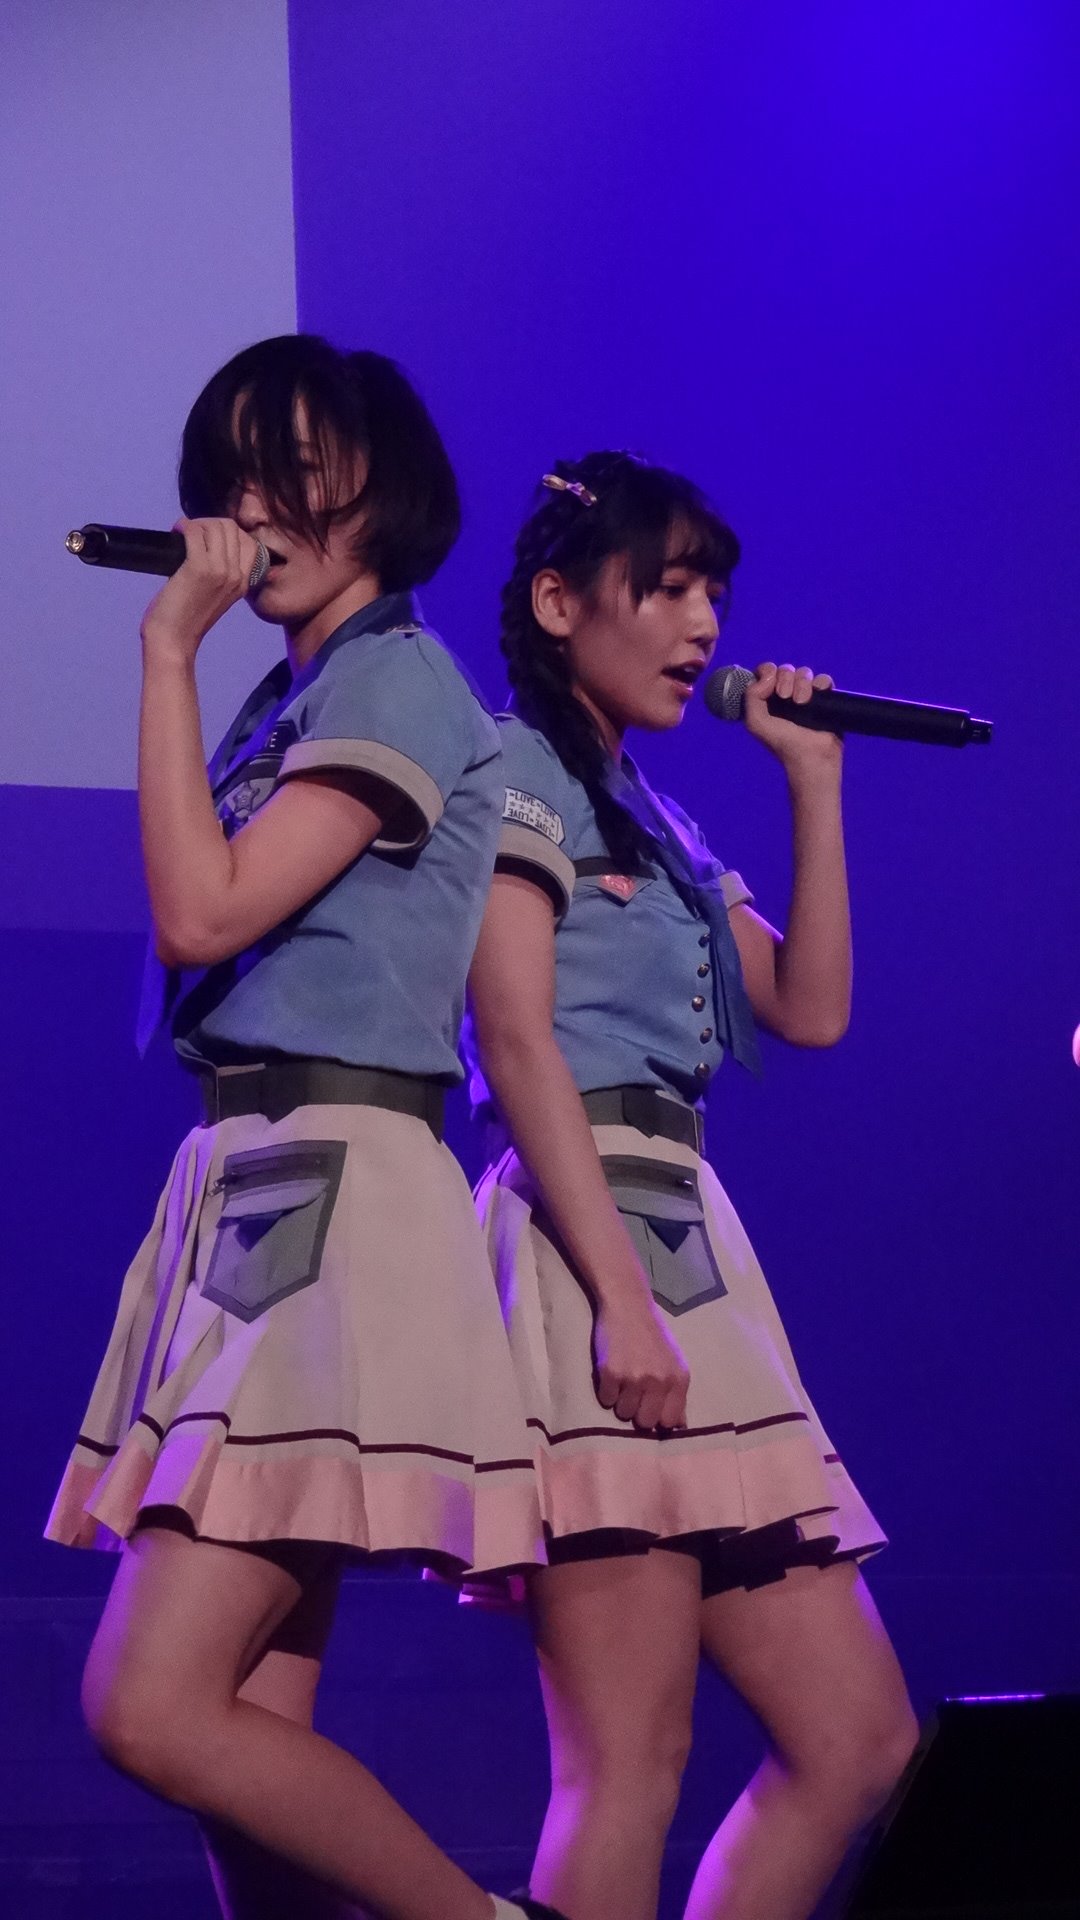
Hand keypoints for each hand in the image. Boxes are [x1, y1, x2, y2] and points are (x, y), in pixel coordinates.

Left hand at [140, 518, 262, 663]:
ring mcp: (220, 571)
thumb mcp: (217, 596)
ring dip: (196, 524)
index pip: (250, 542)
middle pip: (232, 528)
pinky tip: (176, 533)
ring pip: (215, 526)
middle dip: (209, 523)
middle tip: (191, 533)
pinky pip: (194, 532)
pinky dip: (183, 527)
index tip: (208, 538)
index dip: (228, 532)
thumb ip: (222, 574)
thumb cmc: (188, 620)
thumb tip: (210, 543)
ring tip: (183, 534)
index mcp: (244, 583)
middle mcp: (236, 575)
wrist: (173, 640)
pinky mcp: (198, 568)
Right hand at [593, 1293, 689, 1430]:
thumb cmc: (652, 1336)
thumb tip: (680, 1426)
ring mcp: (634, 1378)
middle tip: (634, 1395)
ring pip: (623, 1413)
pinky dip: (606, 1391)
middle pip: (645, 1422)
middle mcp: (659, 1381)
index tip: (651, 1410)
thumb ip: (677, 1394)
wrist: (628, 1306)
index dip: (659, 1419)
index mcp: (678, 1379)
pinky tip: (611, 1374)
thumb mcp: (674, 1363)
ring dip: (620, 1402)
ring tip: (622, 1382)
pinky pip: (606, 1400)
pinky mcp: (610, 1373)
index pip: (670, 1421)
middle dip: (638, 1413)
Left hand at [743, 662, 842, 776]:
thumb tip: (769, 676)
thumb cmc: (782, 742)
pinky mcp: (825, 698)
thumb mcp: (755, 722)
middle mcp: (786, 694)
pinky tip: (817, 696)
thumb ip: (751, 695)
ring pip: (804, 672)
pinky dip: (820, 684)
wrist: (810, 755)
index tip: (770, 684)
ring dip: (802, 684)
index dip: (767, 672)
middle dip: (785, 679)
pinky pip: (823, 679)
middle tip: (786, 698)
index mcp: (768, 698)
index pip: (766, 671)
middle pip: (785, 669)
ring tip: (802, 703)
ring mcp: (807, 695)